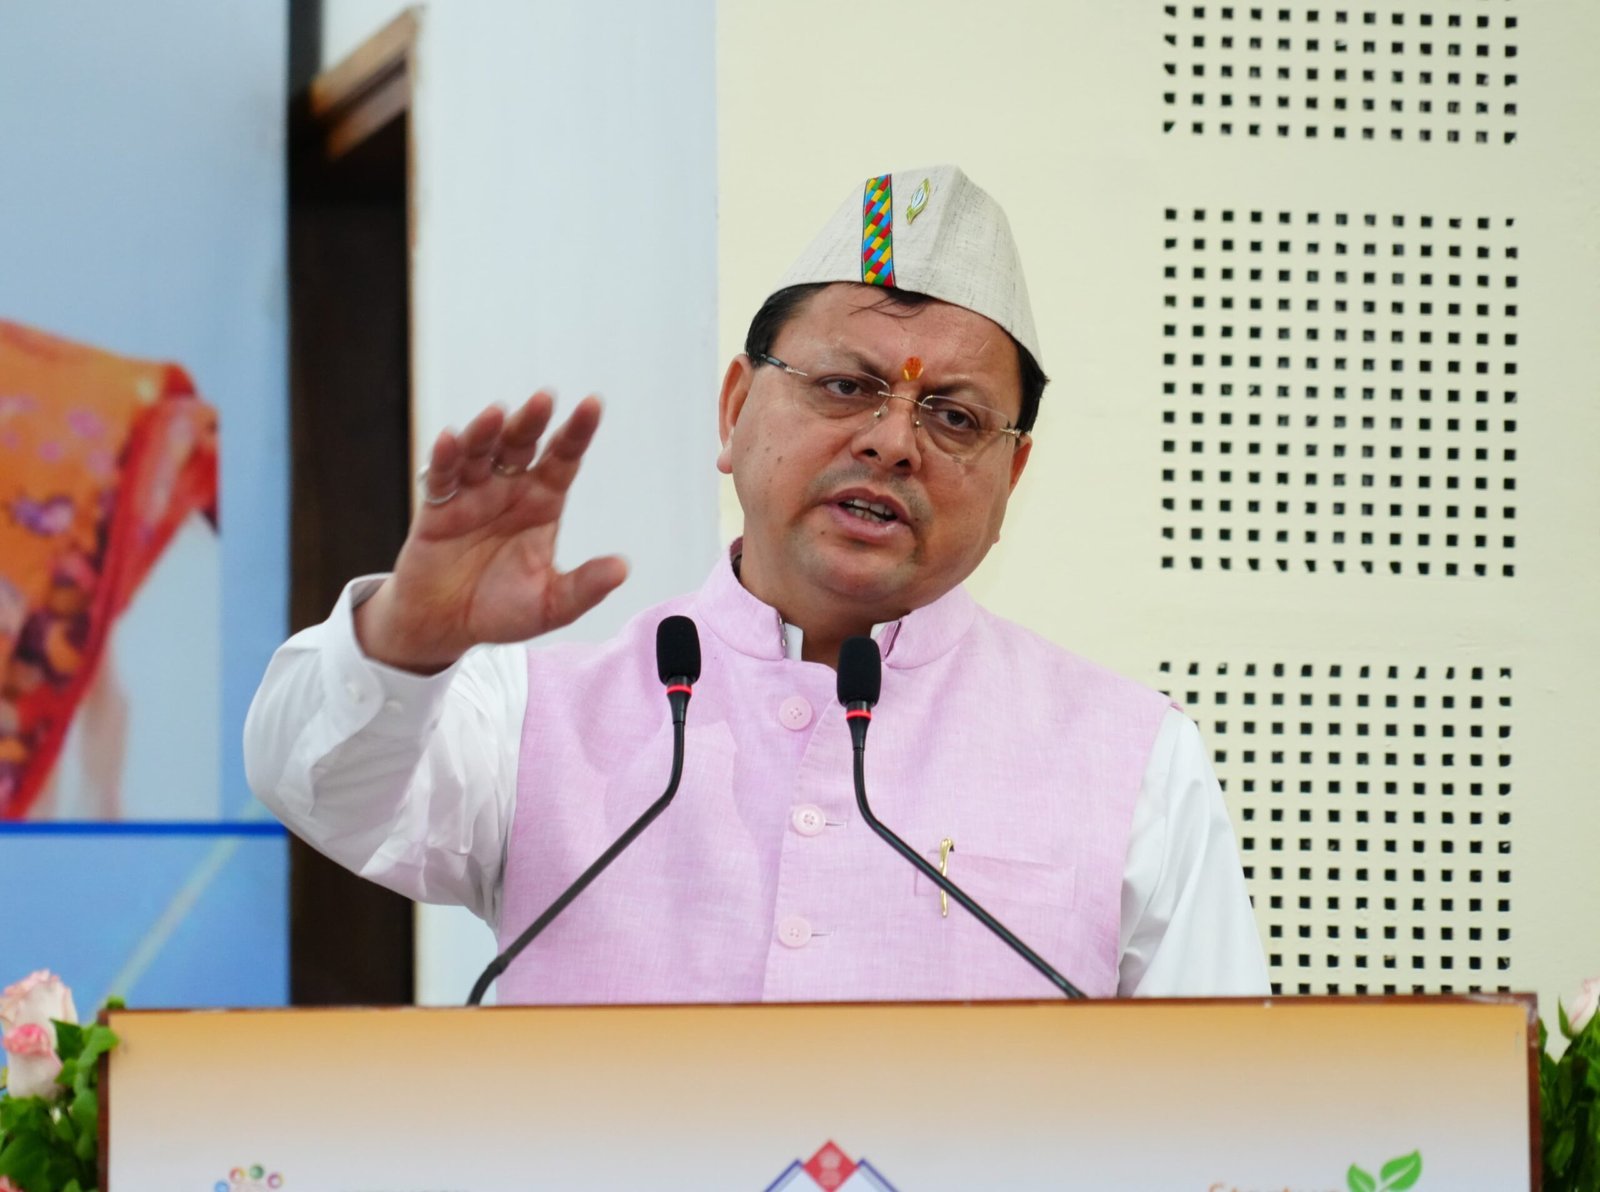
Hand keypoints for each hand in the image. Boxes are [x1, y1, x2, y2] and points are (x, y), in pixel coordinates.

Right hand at [354, 392, 626, 672]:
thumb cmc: (502, 611)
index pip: (564, 458)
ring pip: (480, 451)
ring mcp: (472, 494)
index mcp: (543, 503)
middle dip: (532, 421)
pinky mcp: (437, 508)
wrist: (448, 628)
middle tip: (544, 399)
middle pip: (522, 445)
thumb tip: (623, 568)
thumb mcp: (552, 605)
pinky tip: (450, 440)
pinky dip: (445, 457)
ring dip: (487, 431)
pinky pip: (441, 477)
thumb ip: (585, 586)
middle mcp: (509, 489)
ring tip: (497, 414)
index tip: (592, 404)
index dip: (577, 432)